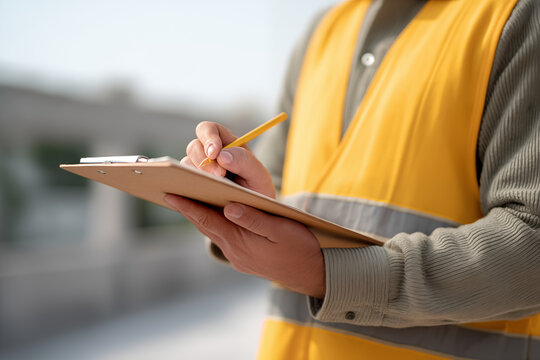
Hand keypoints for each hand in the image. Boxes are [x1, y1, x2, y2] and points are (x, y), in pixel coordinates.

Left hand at [164, 194, 325, 298]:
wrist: (312, 273)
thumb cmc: (300, 247)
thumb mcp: (282, 229)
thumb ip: (255, 219)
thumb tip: (229, 207)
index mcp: (241, 241)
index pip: (208, 220)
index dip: (187, 206)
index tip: (170, 194)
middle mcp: (234, 250)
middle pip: (205, 225)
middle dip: (187, 209)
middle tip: (169, 191)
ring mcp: (238, 256)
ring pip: (212, 232)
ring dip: (198, 216)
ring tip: (185, 199)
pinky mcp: (243, 258)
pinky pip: (222, 237)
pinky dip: (213, 224)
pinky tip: (212, 214)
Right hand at [182, 121, 274, 197]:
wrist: (255, 210)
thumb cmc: (257, 188)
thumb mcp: (259, 175)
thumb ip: (244, 161)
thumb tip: (222, 155)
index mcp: (226, 143)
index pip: (210, 130)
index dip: (209, 137)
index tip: (215, 153)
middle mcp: (209, 154)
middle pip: (194, 146)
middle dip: (203, 160)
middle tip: (218, 175)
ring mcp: (199, 170)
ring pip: (186, 164)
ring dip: (195, 174)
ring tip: (210, 187)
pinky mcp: (192, 186)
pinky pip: (182, 182)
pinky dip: (186, 186)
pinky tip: (194, 194)